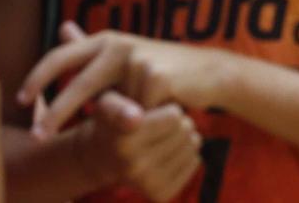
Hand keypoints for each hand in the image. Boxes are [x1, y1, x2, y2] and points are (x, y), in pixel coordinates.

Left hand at [23, 22, 226, 136]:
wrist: (209, 73)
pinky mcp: (155, 76)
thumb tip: (62, 27)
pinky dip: (142, 121)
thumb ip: (91, 50)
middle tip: (37, 136)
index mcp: (106, 40)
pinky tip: (160, 110)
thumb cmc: (160, 71)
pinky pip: (135, 114)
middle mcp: (118, 44)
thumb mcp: (123, 58)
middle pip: (77, 84)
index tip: (20, 100)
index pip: (61, 56)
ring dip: (122, 119)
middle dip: (55, 113)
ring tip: (142, 115)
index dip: (37, 77)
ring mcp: (137, 59)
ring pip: (111, 107)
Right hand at [83, 89, 203, 201]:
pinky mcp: (162, 194)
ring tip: (163, 135)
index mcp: (124, 140)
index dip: (168, 118)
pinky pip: (194, 160)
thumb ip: (118, 106)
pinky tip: (167, 151)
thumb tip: (134, 119)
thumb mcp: (108, 104)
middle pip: (185, 125)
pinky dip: (186, 152)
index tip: (157, 119)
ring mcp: (149, 182)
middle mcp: (134, 165)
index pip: (172, 118)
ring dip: (183, 135)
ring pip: (193, 142)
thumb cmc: (113, 122)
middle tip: (159, 122)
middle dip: (176, 119)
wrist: (104, 159)